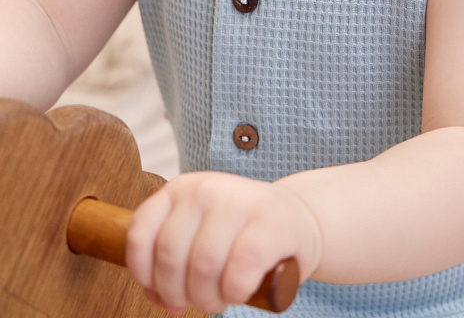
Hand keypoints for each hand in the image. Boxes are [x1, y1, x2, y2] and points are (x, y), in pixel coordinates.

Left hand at [126, 171, 321, 314]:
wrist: (298, 218)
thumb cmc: (241, 233)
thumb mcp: (198, 231)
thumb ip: (172, 257)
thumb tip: (159, 296)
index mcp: (180, 189)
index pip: (140, 234)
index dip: (144, 274)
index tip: (161, 292)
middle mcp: (204, 189)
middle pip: (170, 258)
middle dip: (180, 294)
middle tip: (200, 299)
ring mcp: (238, 201)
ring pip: (203, 268)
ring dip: (210, 298)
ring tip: (222, 297)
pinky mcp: (270, 223)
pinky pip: (239, 271)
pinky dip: (236, 292)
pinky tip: (242, 290)